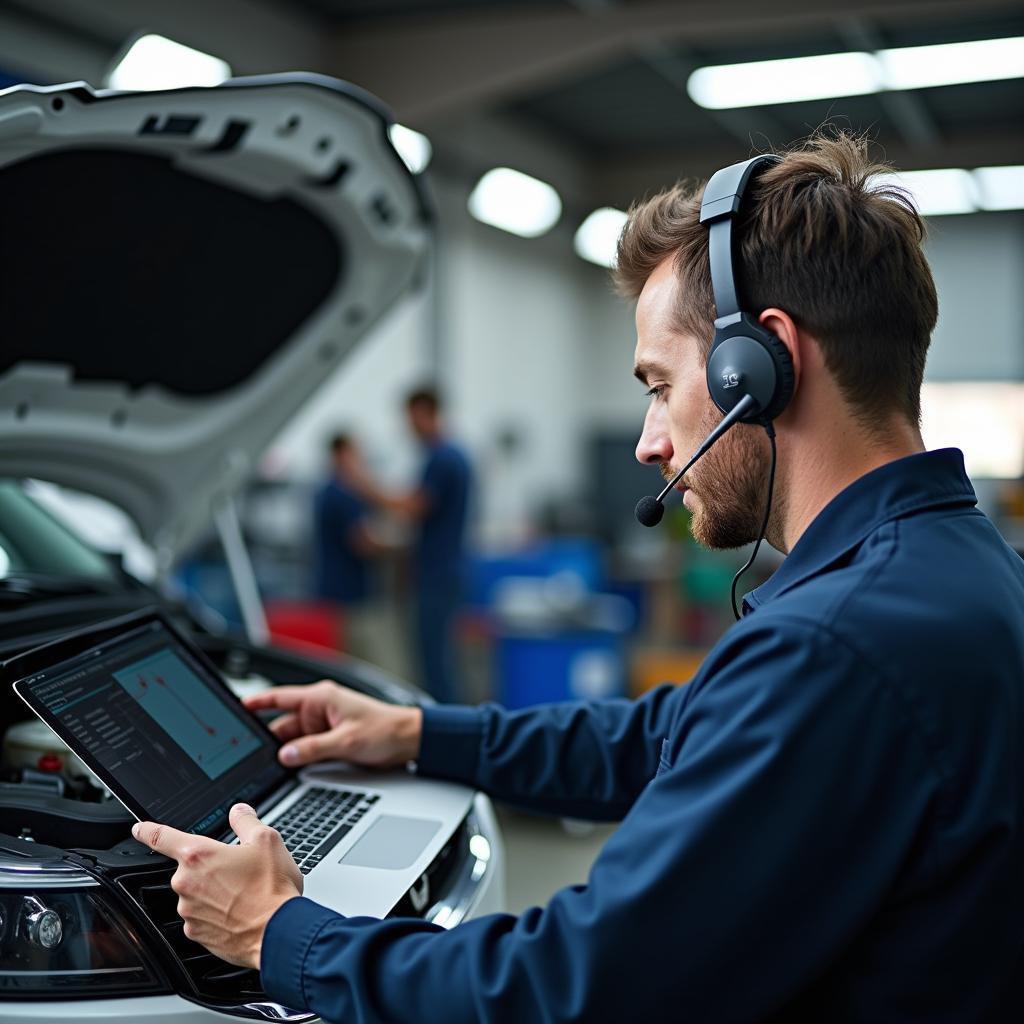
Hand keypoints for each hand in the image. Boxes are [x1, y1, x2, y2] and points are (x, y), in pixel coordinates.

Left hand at [131, 804, 300, 969]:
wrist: (278, 932)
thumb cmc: (271, 888)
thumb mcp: (266, 840)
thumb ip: (246, 821)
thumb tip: (238, 812)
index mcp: (199, 855)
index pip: (162, 837)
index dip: (147, 830)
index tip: (139, 829)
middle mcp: (187, 883)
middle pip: (190, 867)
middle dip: (210, 867)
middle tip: (239, 871)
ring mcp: (189, 911)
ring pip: (196, 893)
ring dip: (213, 891)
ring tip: (244, 894)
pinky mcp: (195, 933)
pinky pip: (200, 916)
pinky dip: (215, 913)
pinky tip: (238, 912)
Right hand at [243, 680, 422, 768]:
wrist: (410, 740)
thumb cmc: (386, 729)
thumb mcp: (346, 741)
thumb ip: (313, 748)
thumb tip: (286, 755)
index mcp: (321, 698)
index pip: (280, 698)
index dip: (257, 702)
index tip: (237, 707)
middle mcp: (319, 709)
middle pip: (283, 725)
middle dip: (270, 740)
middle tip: (251, 756)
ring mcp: (323, 725)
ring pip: (293, 740)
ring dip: (286, 752)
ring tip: (271, 766)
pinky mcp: (329, 740)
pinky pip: (305, 749)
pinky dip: (298, 758)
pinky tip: (290, 769)